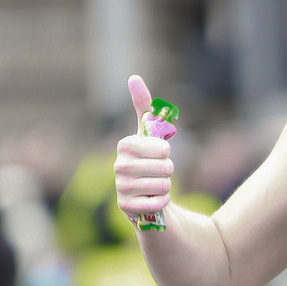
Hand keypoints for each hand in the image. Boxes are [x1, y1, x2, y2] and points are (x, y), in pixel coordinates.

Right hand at [114, 72, 172, 224]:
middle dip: (168, 171)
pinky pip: (157, 203)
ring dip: (166, 187)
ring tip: (156, 186)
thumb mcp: (150, 134)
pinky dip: (162, 202)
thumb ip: (145, 107)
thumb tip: (133, 78)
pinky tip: (154, 200)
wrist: (148, 196)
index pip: (161, 148)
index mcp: (124, 146)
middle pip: (164, 167)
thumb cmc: (149, 161)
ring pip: (163, 186)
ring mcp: (120, 188)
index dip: (166, 153)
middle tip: (159, 173)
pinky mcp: (126, 208)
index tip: (159, 155)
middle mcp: (118, 166)